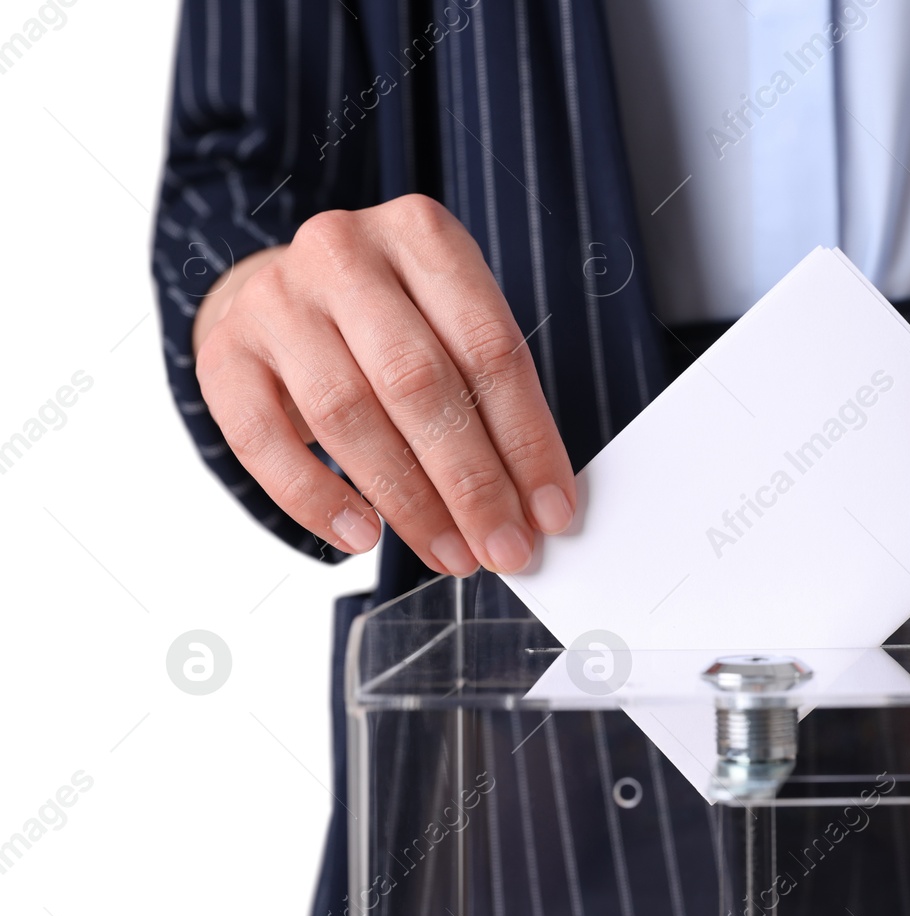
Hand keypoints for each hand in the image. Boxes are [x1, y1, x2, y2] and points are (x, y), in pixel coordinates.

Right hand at [194, 194, 574, 574]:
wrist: (286, 291)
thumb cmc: (392, 317)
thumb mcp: (451, 320)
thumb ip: (492, 393)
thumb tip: (534, 500)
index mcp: (421, 234)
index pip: (490, 348)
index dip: (526, 439)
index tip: (550, 510)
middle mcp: (343, 253)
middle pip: (419, 382)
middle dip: (472, 482)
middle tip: (503, 548)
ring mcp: (276, 300)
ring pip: (348, 414)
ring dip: (408, 501)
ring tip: (450, 552)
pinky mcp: (224, 353)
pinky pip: (264, 441)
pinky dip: (316, 499)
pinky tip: (362, 536)